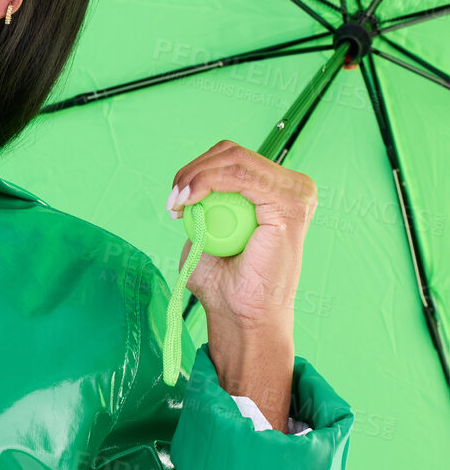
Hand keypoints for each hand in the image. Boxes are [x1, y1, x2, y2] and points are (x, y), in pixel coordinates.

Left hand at [167, 140, 316, 427]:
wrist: (242, 316)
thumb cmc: (227, 280)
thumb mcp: (211, 228)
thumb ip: (208, 201)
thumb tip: (190, 181)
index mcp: (280, 190)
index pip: (232, 157)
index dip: (197, 168)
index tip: (174, 197)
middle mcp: (294, 187)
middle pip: (232, 153)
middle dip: (192, 170)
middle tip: (173, 199)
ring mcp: (296, 195)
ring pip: (233, 160)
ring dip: (195, 177)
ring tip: (178, 204)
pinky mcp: (289, 207)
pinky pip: (240, 176)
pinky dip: (206, 182)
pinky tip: (190, 201)